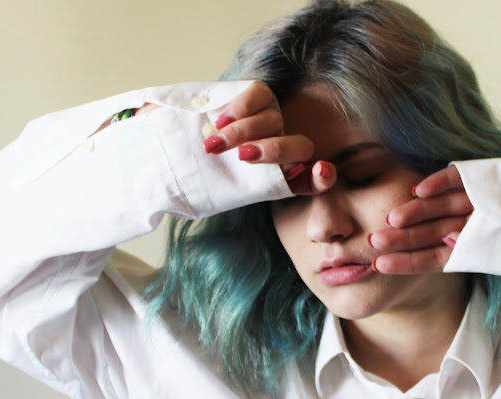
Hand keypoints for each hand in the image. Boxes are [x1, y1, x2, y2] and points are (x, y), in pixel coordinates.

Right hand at [206, 82, 335, 194]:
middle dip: (274, 150)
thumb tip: (211, 201)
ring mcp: (272, 120)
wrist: (179, 146)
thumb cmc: (196, 174)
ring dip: (243, 133)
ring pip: (274, 121)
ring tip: (214, 144)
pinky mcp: (258, 96)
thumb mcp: (212, 192)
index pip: (313, 182)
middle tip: (243, 156)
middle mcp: (283, 149)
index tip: (320, 170)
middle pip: (300, 147)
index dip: (321, 179)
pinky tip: (221, 121)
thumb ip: (223, 197)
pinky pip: (259, 95)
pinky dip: (241, 108)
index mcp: (281, 179)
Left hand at [370, 166, 473, 273]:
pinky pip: (457, 178)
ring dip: (415, 210)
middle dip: (403, 238)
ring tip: (390, 218)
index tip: (378, 265)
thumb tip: (449, 239)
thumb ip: (474, 245)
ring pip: (438, 205)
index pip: (436, 258)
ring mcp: (475, 200)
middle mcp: (471, 225)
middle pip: (432, 231)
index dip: (408, 262)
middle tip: (373, 241)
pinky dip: (439, 183)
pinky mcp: (481, 175)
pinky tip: (418, 190)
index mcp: (472, 247)